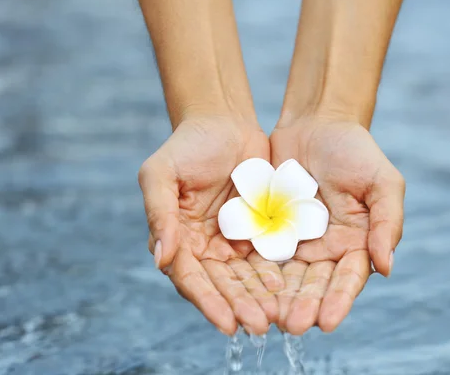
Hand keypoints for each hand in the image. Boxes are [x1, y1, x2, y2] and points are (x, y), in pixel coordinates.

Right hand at [138, 114, 282, 334]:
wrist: (224, 122)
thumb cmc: (188, 144)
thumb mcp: (162, 173)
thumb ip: (159, 213)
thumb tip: (160, 258)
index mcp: (177, 238)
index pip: (191, 278)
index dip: (208, 302)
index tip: (228, 324)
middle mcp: (204, 246)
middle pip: (222, 284)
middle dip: (240, 306)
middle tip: (260, 327)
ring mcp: (232, 240)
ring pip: (246, 277)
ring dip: (260, 298)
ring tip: (279, 317)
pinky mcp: (258, 230)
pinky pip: (267, 256)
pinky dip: (277, 273)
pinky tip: (290, 287)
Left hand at [270, 116, 404, 334]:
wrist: (316, 122)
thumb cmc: (355, 150)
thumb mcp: (382, 181)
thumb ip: (387, 222)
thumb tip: (387, 266)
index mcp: (355, 242)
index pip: (348, 277)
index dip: (339, 300)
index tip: (327, 321)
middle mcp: (325, 248)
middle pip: (315, 283)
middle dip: (304, 305)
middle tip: (292, 326)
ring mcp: (296, 240)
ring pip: (286, 276)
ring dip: (278, 298)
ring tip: (268, 318)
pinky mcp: (269, 229)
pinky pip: (261, 253)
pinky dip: (255, 272)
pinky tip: (246, 288)